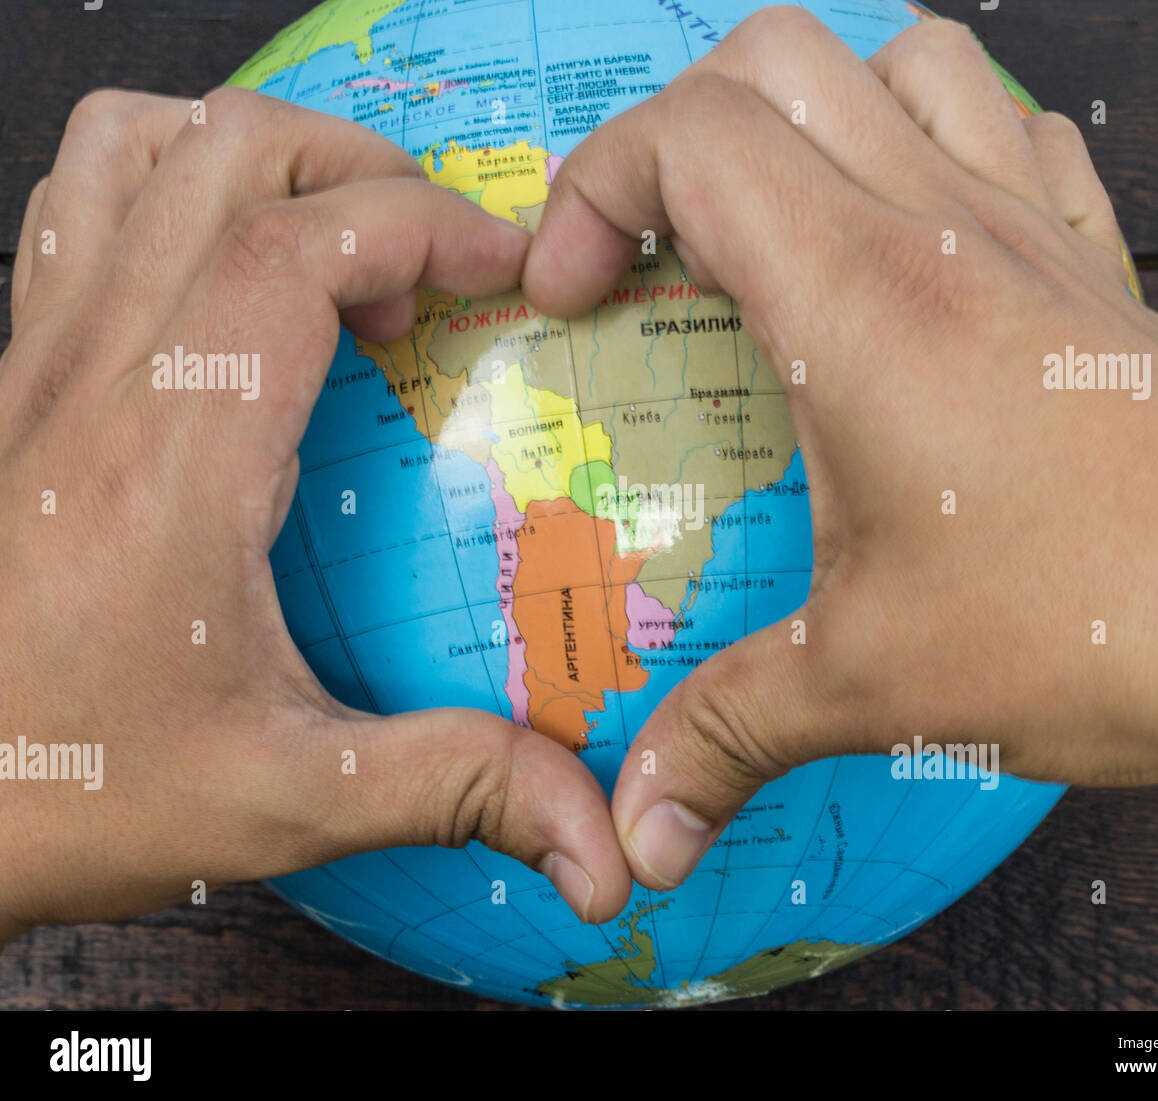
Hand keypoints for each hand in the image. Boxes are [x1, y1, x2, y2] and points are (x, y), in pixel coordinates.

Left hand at [0, 87, 631, 942]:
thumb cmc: (69, 788)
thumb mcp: (286, 797)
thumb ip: (457, 785)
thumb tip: (599, 833)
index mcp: (179, 456)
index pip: (300, 248)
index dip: (421, 222)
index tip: (502, 268)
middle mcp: (97, 376)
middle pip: (225, 154)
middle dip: (362, 169)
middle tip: (433, 260)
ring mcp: (38, 361)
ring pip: (130, 149)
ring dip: (254, 156)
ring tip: (334, 240)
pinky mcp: (14, 379)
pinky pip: (78, 210)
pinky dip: (166, 188)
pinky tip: (226, 278)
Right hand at [522, 9, 1157, 887]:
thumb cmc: (1092, 628)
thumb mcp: (868, 686)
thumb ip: (725, 737)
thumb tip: (639, 835)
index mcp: (858, 298)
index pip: (690, 137)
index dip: (593, 188)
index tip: (573, 292)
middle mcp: (944, 228)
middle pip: (775, 59)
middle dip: (676, 134)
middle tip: (655, 251)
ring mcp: (1032, 231)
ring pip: (903, 56)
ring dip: (812, 109)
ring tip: (773, 215)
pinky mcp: (1094, 267)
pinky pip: (1015, 127)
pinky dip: (939, 139)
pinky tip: (917, 236)